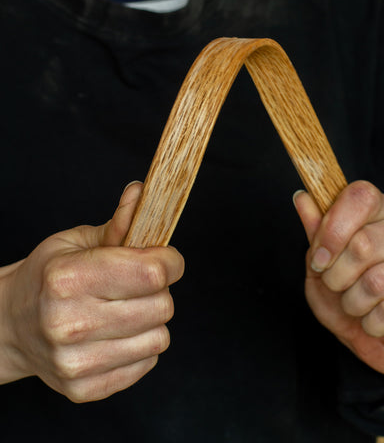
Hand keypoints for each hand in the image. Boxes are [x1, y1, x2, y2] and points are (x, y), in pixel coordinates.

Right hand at [0, 182, 183, 401]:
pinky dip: (140, 345)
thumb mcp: (77, 241)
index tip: (166, 258)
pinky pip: (147, 363)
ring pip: (159, 337)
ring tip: (125, 309)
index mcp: (68, 279)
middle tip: (137, 285)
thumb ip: (118, 222)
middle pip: (162, 306)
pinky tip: (117, 334)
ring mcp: (76, 362)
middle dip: (159, 290)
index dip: (171, 261)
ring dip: (151, 320)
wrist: (9, 325)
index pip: (152, 273)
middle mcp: (70, 323)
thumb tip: (143, 193)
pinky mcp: (85, 387)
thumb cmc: (47, 277)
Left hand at [293, 181, 383, 376]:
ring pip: (377, 280)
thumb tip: (301, 197)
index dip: (332, 229)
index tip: (319, 258)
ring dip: (353, 302)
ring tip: (357, 305)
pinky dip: (373, 322)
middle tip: (336, 287)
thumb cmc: (349, 296)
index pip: (360, 197)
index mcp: (381, 212)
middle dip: (336, 275)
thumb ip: (314, 231)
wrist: (380, 340)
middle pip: (363, 243)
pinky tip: (378, 320)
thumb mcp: (322, 264)